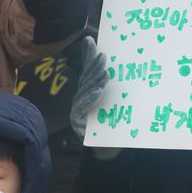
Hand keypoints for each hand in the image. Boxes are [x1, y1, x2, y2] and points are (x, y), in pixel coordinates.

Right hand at [70, 36, 118, 158]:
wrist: (111, 147)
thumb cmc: (112, 120)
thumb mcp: (115, 98)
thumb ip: (108, 79)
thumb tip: (110, 60)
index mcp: (87, 91)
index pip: (88, 71)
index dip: (90, 58)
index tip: (95, 45)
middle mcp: (80, 99)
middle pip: (86, 81)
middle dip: (94, 68)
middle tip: (104, 58)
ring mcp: (77, 111)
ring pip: (85, 93)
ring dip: (95, 82)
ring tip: (105, 74)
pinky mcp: (77, 122)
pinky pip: (82, 109)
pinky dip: (90, 99)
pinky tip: (98, 92)